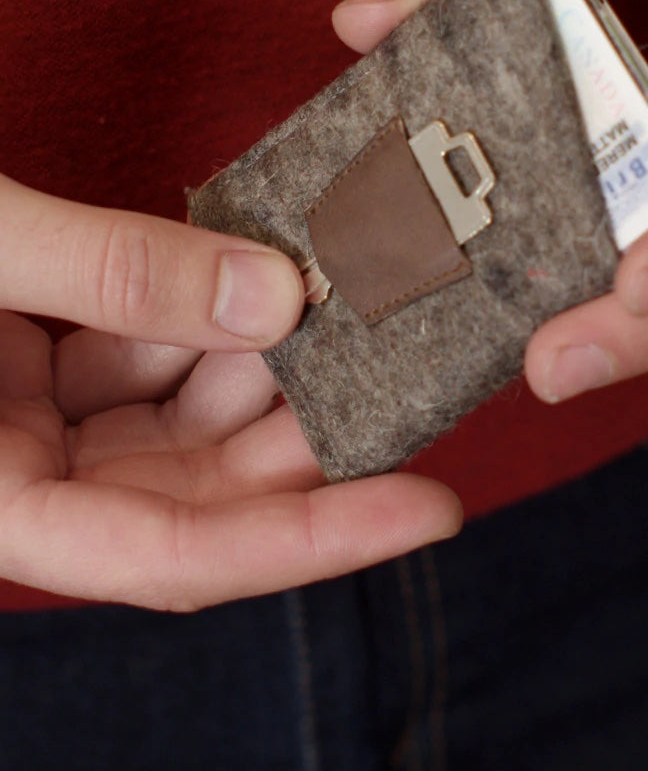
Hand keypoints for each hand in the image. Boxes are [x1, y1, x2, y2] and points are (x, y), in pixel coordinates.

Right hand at [0, 176, 461, 607]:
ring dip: (273, 356)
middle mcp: (31, 479)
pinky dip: (214, 312)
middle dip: (312, 430)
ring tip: (353, 295)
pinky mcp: (52, 367)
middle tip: (411, 373)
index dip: (312, 538)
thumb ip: (110, 273)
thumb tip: (272, 298)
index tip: (431, 508)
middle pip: (206, 488)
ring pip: (192, 412)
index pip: (176, 556)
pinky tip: (271, 267)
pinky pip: (157, 353)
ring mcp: (44, 423)